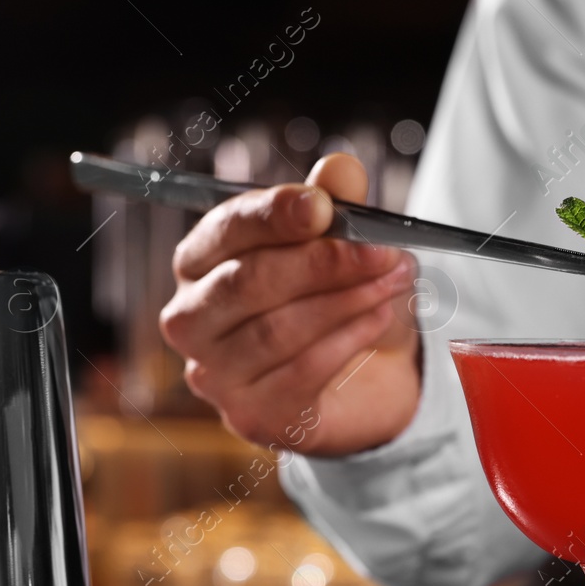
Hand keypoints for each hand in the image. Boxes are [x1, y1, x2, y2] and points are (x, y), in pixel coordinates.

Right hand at [160, 153, 422, 454]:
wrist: (370, 383)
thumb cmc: (340, 304)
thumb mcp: (346, 247)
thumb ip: (337, 205)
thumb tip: (340, 170)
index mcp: (200, 263)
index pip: (225, 231)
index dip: (273, 215)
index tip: (323, 206)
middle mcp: (192, 319)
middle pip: (247, 282)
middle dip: (322, 262)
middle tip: (382, 251)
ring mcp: (215, 373)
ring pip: (276, 329)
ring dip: (345, 301)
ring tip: (393, 282)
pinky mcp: (252, 415)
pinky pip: (301, 372)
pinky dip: (348, 341)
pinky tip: (380, 318)